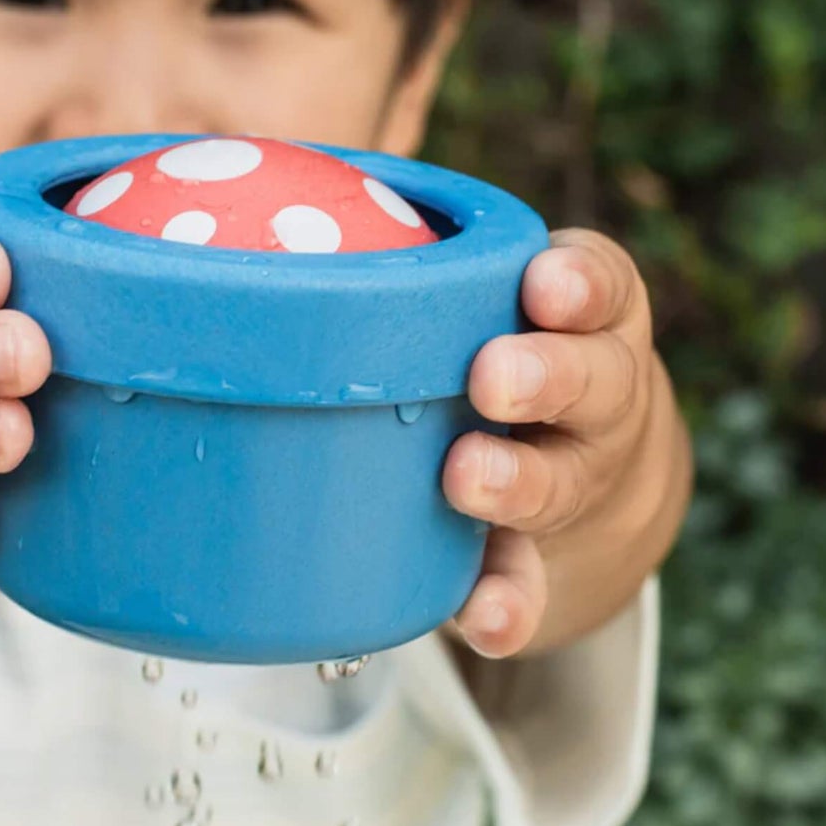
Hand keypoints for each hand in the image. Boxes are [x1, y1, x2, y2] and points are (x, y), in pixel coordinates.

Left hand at [440, 228, 668, 658]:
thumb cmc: (494, 356)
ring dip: (518, 481)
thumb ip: (406, 264)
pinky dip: (509, 603)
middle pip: (596, 379)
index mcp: (581, 319)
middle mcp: (596, 396)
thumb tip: (225, 208)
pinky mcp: (540, 560)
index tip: (541, 281)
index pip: (601, 284)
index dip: (578, 283)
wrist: (586, 491)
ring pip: (563, 479)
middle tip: (494, 377)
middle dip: (548, 374)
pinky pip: (529, 584)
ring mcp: (575, 482)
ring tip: (468, 479)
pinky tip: (482, 617)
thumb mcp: (483, 302)